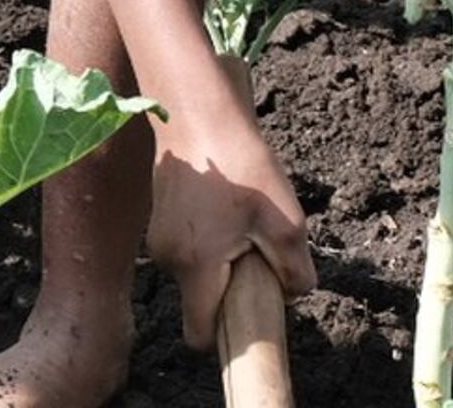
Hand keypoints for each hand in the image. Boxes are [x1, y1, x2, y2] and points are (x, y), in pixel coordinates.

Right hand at [146, 114, 318, 350]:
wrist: (197, 114)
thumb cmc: (241, 166)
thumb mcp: (286, 222)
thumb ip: (294, 272)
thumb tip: (290, 292)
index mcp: (196, 266)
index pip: (199, 334)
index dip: (225, 338)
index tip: (249, 317)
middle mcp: (168, 258)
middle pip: (202, 300)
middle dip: (231, 289)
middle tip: (257, 250)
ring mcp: (159, 237)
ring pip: (197, 271)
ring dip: (221, 261)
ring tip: (242, 222)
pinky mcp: (159, 218)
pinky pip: (189, 247)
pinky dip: (209, 240)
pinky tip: (225, 207)